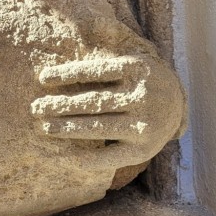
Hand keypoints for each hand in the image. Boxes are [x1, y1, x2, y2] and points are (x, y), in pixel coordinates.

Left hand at [31, 55, 184, 165]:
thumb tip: (64, 57)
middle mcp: (142, 95)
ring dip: (68, 128)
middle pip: (94, 101)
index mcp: (137, 68)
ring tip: (45, 127)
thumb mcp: (131, 61)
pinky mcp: (144, 149)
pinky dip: (89, 158)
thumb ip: (104, 60)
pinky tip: (68, 157)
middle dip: (61, 105)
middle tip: (36, 108)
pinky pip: (113, 156)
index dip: (67, 74)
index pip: (96, 71)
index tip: (42, 79)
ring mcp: (144, 124)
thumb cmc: (140, 78)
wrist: (179, 105)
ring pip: (99, 126)